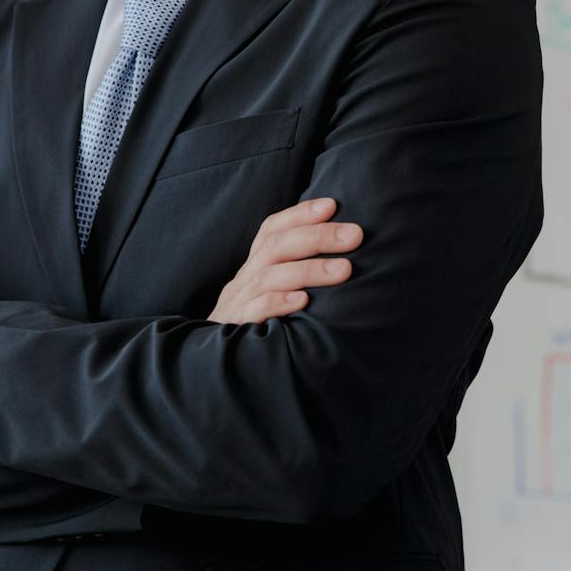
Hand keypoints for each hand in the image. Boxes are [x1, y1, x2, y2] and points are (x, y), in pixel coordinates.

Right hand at [208, 196, 362, 323]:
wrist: (215, 365)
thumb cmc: (258, 323)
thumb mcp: (273, 292)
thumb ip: (297, 272)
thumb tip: (344, 249)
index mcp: (255, 266)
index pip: (272, 229)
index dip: (300, 214)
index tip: (332, 205)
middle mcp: (245, 279)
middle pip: (276, 247)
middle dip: (317, 237)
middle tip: (354, 235)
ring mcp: (238, 303)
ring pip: (268, 276)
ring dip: (308, 270)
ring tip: (344, 270)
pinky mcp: (235, 329)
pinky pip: (253, 312)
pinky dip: (277, 303)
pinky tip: (303, 301)